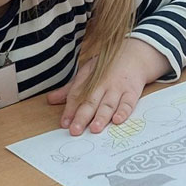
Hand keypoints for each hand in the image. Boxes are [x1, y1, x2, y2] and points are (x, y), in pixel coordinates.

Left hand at [47, 38, 171, 135]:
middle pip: (90, 102)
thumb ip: (70, 89)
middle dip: (82, 117)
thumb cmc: (107, 68)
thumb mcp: (86, 74)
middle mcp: (102, 84)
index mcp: (88, 80)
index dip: (69, 110)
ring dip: (101, 117)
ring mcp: (117, 87)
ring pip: (108, 104)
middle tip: (75, 130)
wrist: (134, 55)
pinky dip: (123, 111)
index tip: (64, 124)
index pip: (76, 95)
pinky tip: (117, 120)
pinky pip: (128, 103)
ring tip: (94, 128)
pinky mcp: (132, 91)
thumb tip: (50, 99)